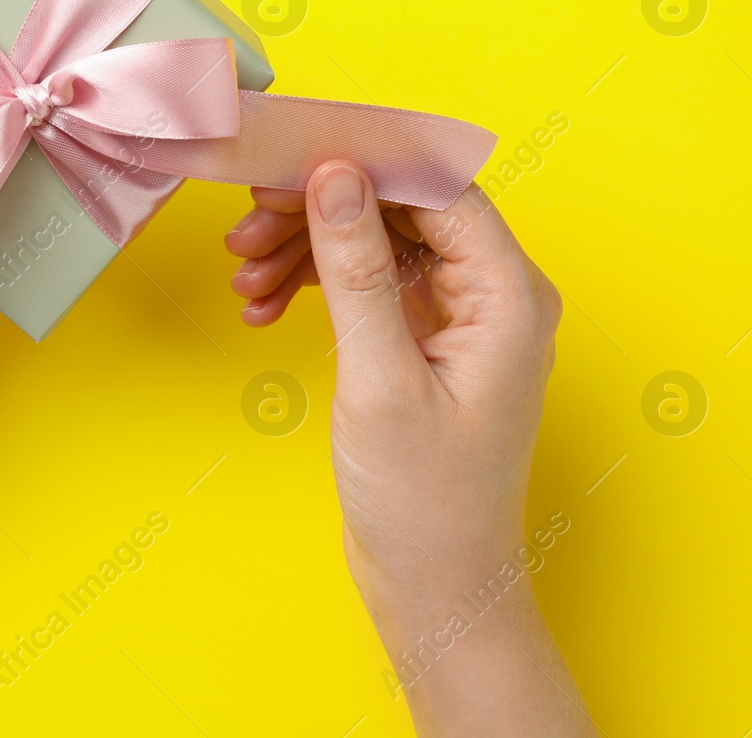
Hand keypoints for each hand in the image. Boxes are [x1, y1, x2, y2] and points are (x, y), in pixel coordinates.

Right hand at [226, 162, 594, 734]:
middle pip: (400, 209)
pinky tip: (263, 305)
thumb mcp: (380, 379)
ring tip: (242, 276)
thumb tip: (335, 177)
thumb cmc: (426, 502)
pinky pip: (366, 283)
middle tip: (246, 225)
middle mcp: (492, 294)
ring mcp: (457, 317)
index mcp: (508, 295)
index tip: (288, 163)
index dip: (362, 165)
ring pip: (375, 242)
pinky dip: (314, 286)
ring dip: (305, 250)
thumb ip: (355, 270)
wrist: (434, 587)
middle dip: (319, 211)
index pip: (437, 188)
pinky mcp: (423, 340)